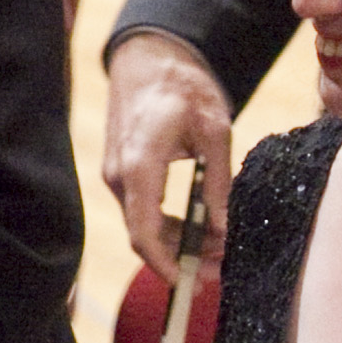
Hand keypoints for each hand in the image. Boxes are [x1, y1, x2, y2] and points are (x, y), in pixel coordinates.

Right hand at [103, 32, 236, 281]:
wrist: (149, 59)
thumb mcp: (215, 130)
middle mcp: (120, 176)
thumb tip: (224, 229)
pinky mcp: (123, 173)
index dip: (164, 265)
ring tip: (219, 250)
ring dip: (178, 244)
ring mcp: (117, 175)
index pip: (144, 232)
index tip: (188, 283)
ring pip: (144, 226)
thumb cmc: (183, 88)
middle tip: (221, 267)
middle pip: (145, 236)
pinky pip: (143, 211)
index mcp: (140, 165)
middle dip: (182, 259)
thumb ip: (218, 182)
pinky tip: (200, 229)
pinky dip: (168, 226)